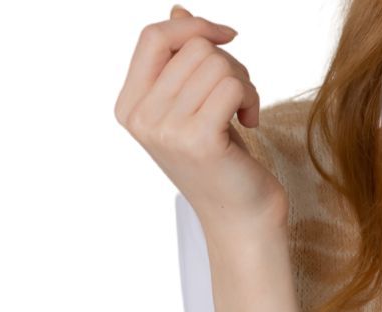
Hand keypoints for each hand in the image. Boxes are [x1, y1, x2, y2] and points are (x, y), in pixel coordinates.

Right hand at [114, 6, 286, 233]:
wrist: (242, 220)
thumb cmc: (223, 163)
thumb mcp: (195, 106)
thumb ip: (181, 61)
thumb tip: (179, 10)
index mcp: (130, 106)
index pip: (153, 37)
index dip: (193, 27)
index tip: (228, 37)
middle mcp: (142, 118)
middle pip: (192, 47)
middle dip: (229, 65)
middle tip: (239, 100)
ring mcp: (167, 130)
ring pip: (215, 63)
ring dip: (244, 83)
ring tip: (244, 113)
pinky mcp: (198, 140)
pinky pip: (232, 86)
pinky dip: (251, 98)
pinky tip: (251, 122)